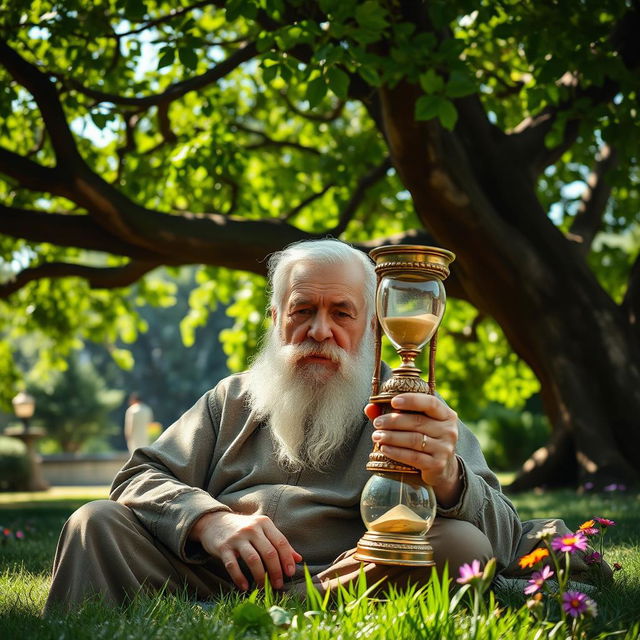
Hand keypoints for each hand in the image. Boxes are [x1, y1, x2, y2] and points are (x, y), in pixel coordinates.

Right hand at [189, 511, 302, 590]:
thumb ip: (279, 543)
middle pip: (269, 552)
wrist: (214, 522)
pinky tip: (245, 586)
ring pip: (253, 559)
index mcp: (264, 523)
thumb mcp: (262, 530)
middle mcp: (252, 528)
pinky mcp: (223, 547)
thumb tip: (298, 559)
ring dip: (260, 576)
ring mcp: (237, 537)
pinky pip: (233, 565)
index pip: (280, 542)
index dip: (287, 559)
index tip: (290, 573)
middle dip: (276, 571)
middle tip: (278, 585)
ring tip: (264, 587)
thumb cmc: (244, 529)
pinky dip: (240, 578)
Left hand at [364, 393, 461, 507]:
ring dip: (392, 437)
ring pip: (414, 440)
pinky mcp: (437, 464)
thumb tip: (369, 407)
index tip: (393, 401)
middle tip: (377, 423)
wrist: (442, 467)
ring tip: (376, 436)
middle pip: (418, 422)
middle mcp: (449, 430)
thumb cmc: (425, 438)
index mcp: (446, 415)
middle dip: (393, 421)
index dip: (412, 400)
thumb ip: (394, 413)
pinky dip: (396, 452)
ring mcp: (445, 448)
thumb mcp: (416, 423)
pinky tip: (384, 449)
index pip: (430, 403)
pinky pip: (414, 457)